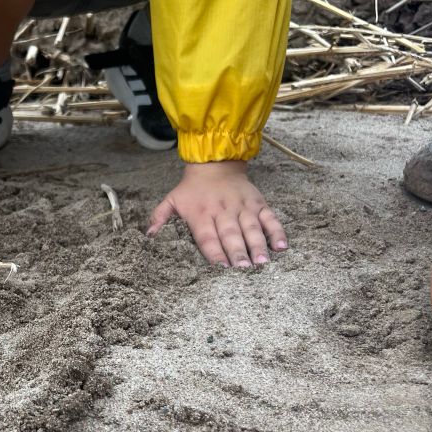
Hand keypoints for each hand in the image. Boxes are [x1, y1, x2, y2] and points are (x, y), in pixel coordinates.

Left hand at [147, 160, 286, 266]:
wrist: (215, 162)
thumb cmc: (192, 188)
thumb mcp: (172, 199)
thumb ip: (159, 216)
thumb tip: (149, 235)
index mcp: (201, 213)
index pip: (208, 236)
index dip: (214, 251)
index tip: (221, 267)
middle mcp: (223, 211)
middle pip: (231, 234)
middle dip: (237, 252)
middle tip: (244, 269)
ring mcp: (242, 207)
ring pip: (252, 228)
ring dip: (258, 245)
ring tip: (262, 262)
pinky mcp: (258, 203)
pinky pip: (270, 218)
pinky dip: (277, 231)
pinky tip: (282, 246)